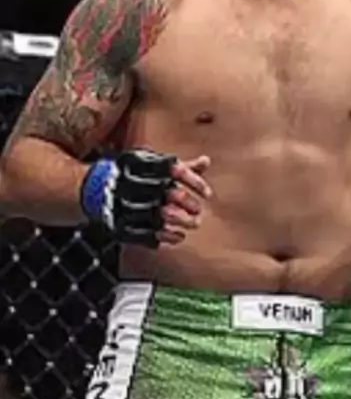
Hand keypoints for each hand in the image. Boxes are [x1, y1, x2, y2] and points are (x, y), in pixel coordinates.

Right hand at [81, 149, 212, 248]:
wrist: (95, 188)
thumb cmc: (131, 173)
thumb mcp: (154, 164)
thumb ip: (180, 167)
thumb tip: (206, 162)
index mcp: (144, 164)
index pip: (175, 170)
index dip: (194, 182)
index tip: (207, 193)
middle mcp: (136, 182)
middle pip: (170, 194)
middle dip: (188, 204)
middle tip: (198, 210)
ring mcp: (128, 204)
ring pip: (161, 215)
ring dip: (181, 221)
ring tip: (193, 224)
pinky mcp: (121, 223)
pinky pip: (147, 234)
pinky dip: (166, 237)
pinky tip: (178, 237)